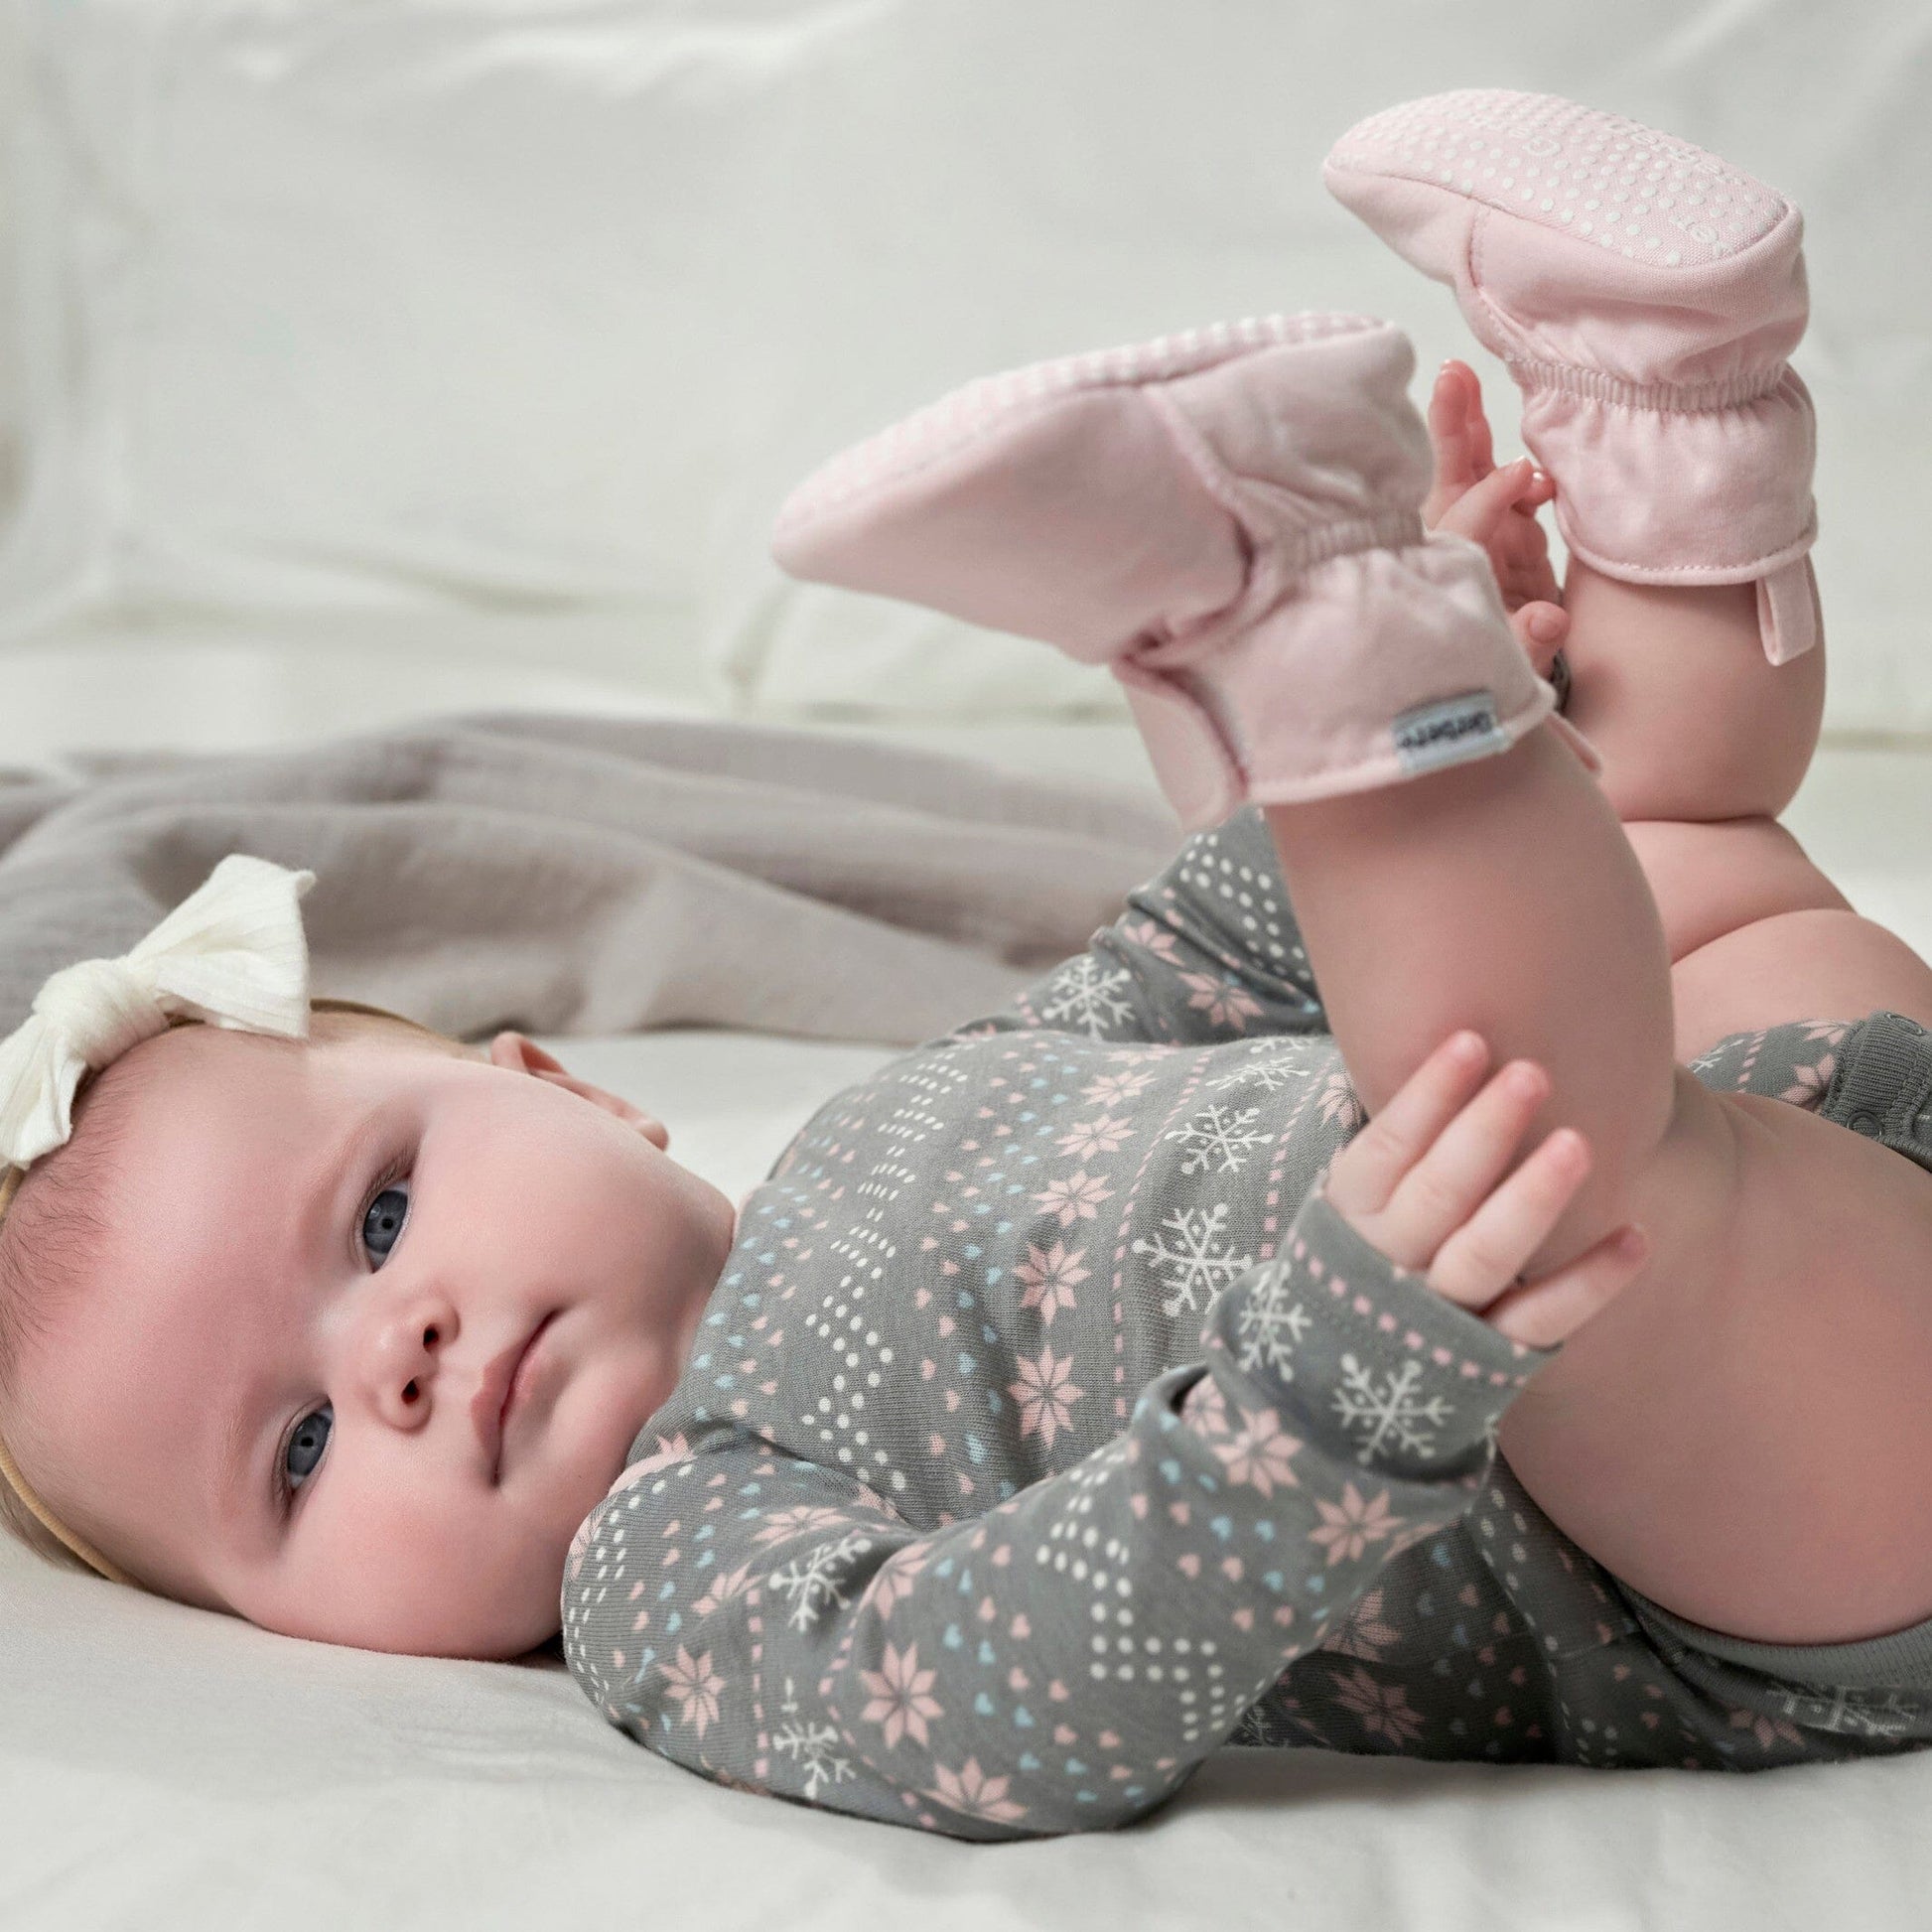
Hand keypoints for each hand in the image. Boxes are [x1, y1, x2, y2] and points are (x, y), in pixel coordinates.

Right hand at [1321, 1030, 1648, 1349]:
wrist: (1341, 1375)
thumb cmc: (1370, 1252)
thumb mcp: (1357, 1201)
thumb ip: (1400, 1145)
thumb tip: (1463, 1045)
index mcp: (1350, 1215)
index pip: (1388, 1147)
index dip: (1428, 1095)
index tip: (1473, 1041)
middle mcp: (1388, 1264)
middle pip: (1437, 1193)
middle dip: (1484, 1132)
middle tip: (1532, 1074)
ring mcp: (1438, 1314)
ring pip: (1483, 1255)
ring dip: (1531, 1199)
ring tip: (1578, 1143)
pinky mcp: (1487, 1356)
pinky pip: (1539, 1320)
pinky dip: (1588, 1283)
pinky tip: (1635, 1236)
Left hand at [1423, 360, 1569, 673]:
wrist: (1505, 693)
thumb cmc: (1491, 675)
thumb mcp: (1505, 668)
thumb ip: (1525, 644)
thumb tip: (1548, 619)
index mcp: (1448, 572)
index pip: (1465, 522)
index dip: (1490, 499)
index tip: (1523, 483)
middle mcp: (1463, 548)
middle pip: (1452, 480)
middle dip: (1452, 427)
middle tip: (1451, 375)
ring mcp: (1488, 541)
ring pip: (1478, 476)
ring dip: (1474, 432)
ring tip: (1461, 383)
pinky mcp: (1514, 543)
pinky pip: (1514, 493)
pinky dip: (1520, 470)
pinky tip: (1533, 464)